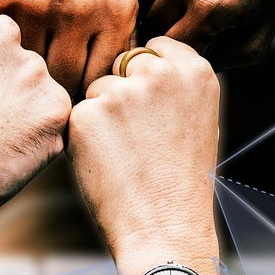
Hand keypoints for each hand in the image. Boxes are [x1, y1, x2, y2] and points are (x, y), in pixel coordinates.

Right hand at [0, 0, 136, 96]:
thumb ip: (111, 42)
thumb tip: (102, 102)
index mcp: (115, 11)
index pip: (98, 82)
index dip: (81, 95)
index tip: (66, 95)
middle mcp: (79, 9)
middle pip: (62, 83)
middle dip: (49, 89)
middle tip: (36, 90)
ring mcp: (34, 3)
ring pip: (24, 68)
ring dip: (17, 71)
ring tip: (12, 71)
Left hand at [68, 37, 220, 274]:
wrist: (165, 229)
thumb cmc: (180, 179)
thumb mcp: (197, 117)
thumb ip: (173, 82)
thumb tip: (137, 59)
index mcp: (195, 71)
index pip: (155, 46)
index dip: (147, 74)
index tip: (153, 104)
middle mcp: (160, 73)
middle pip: (123, 63)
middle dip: (123, 90)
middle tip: (140, 137)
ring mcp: (122, 92)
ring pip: (98, 89)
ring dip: (102, 114)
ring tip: (126, 154)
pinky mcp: (88, 114)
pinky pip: (77, 114)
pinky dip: (84, 136)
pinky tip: (107, 163)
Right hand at [128, 0, 274, 70]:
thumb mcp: (261, 34)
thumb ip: (224, 62)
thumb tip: (183, 70)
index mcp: (212, 9)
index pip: (169, 50)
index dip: (174, 55)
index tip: (181, 52)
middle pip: (150, 24)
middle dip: (161, 32)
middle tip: (176, 29)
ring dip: (150, 6)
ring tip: (171, 6)